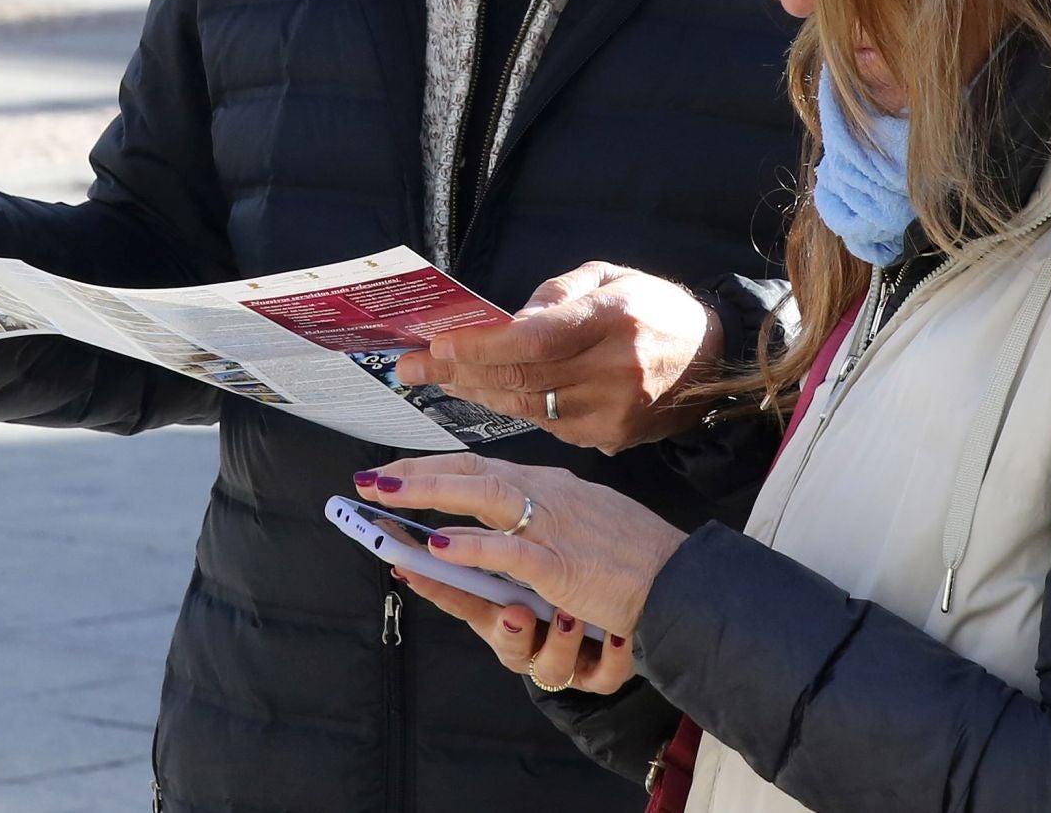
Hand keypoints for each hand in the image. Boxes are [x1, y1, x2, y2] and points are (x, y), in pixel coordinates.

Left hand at [355, 455, 686, 644]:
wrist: (680, 581)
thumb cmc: (633, 556)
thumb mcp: (582, 522)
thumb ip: (539, 519)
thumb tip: (489, 525)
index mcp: (551, 485)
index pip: (482, 468)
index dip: (434, 469)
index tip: (395, 473)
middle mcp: (548, 494)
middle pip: (472, 474)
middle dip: (417, 476)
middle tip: (370, 479)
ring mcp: (555, 526)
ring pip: (483, 498)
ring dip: (430, 494)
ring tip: (386, 495)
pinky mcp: (562, 565)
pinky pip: (509, 552)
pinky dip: (473, 546)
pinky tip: (439, 544)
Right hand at [384, 560, 636, 697]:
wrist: (646, 599)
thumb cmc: (579, 570)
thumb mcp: (536, 548)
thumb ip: (490, 541)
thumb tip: (449, 517)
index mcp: (504, 605)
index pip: (464, 601)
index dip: (437, 590)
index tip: (415, 574)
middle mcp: (532, 636)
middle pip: (508, 642)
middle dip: (510, 633)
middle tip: (516, 613)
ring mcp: (567, 655)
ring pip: (552, 666)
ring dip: (561, 643)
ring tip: (571, 617)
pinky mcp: (604, 670)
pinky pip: (604, 673)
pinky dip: (608, 659)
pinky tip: (618, 639)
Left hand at [395, 264, 722, 453]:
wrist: (713, 359)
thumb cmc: (654, 308)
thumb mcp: (610, 277)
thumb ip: (556, 295)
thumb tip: (505, 322)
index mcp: (615, 317)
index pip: (534, 339)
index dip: (480, 345)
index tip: (438, 342)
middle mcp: (615, 368)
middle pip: (520, 377)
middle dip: (458, 371)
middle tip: (412, 366)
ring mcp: (614, 410)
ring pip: (526, 406)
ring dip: (477, 392)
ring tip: (439, 377)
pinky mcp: (612, 438)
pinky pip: (547, 424)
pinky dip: (514, 407)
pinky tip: (487, 393)